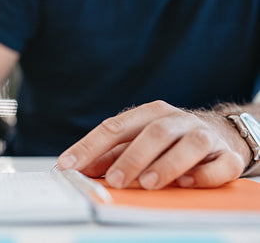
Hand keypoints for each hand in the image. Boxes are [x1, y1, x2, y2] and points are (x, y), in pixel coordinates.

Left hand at [58, 100, 249, 188]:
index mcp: (149, 113)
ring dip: (167, 164)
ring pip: (189, 144)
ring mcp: (204, 135)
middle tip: (114, 180)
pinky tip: (187, 183)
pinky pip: (221, 164)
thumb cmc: (168, 140)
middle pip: (154, 132)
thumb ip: (111, 155)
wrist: (219, 134)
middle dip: (131, 157)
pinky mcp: (228, 154)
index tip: (69, 165)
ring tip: (148, 183)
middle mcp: (176, 119)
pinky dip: (205, 174)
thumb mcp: (137, 141)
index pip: (114, 127)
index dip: (89, 146)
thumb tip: (83, 170)